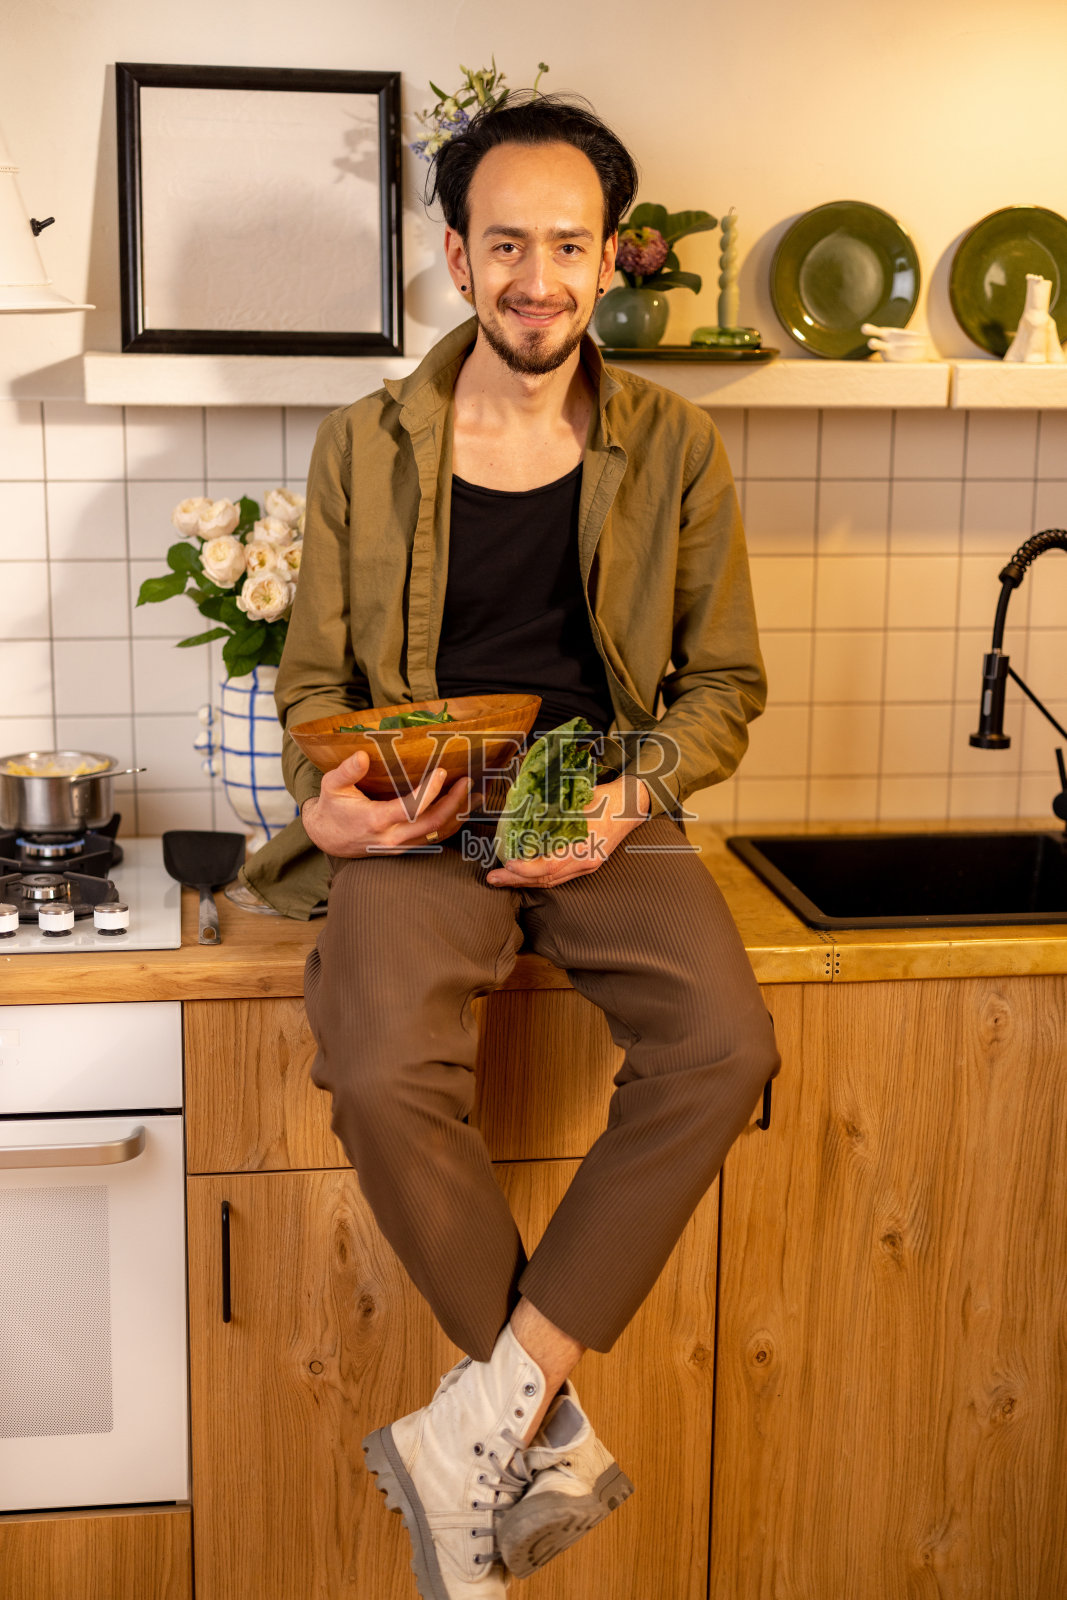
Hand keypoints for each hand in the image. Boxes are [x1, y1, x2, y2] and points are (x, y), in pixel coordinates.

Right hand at [301, 749, 479, 856]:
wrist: (328, 839)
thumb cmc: (332, 808)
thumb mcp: (331, 786)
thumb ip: (346, 771)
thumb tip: (361, 756)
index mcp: (375, 820)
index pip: (409, 809)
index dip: (429, 792)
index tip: (442, 771)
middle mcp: (392, 837)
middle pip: (432, 824)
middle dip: (454, 803)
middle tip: (467, 780)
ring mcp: (401, 846)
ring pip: (438, 834)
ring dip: (459, 815)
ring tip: (475, 795)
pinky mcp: (406, 848)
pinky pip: (435, 838)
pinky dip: (452, 824)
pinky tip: (464, 809)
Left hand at [485, 775, 649, 888]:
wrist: (631, 803)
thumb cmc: (604, 796)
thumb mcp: (578, 798)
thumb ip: (553, 807)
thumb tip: (522, 807)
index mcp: (585, 845)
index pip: (551, 865)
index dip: (527, 868)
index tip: (508, 863)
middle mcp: (587, 860)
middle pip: (548, 878)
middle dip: (517, 880)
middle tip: (493, 878)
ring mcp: (588, 864)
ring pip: (553, 880)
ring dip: (525, 881)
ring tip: (502, 878)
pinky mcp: (588, 863)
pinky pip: (560, 876)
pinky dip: (539, 876)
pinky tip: (523, 874)